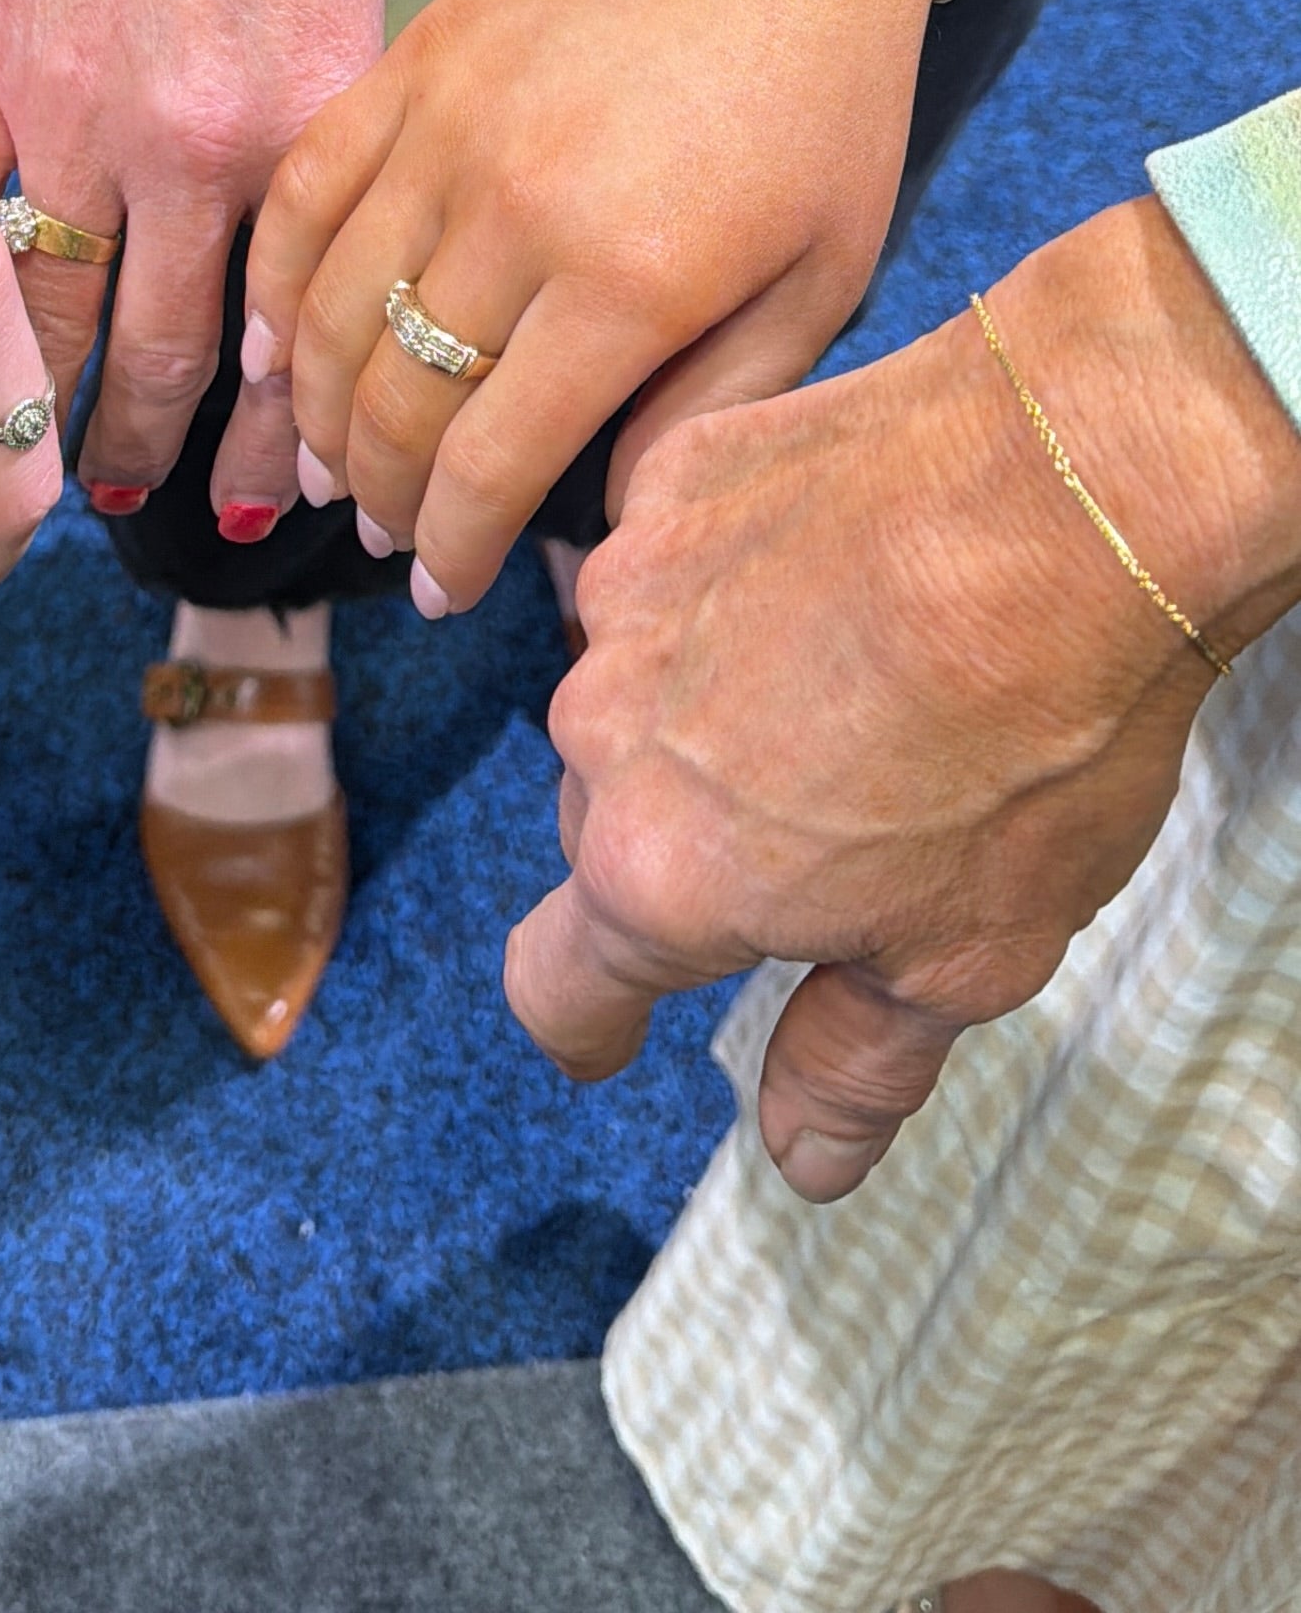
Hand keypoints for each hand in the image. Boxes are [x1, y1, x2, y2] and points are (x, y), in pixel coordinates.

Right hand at [0, 0, 386, 531]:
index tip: (302, 506)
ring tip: (65, 489)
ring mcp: (74, 103)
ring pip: (61, 314)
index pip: (301, 336)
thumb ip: (329, 145)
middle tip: (188, 527)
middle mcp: (195, 136)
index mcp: (310, 119)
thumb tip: (316, 281)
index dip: (296, 441)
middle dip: (184, 459)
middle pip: (180, 352)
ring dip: (62, 415)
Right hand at [247, 0, 939, 608]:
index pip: (491, 463)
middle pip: (396, 400)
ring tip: (333, 464)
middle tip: (394, 534)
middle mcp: (516, 211)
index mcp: (630, 283)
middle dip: (384, 494)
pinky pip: (304, 188)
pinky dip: (271, 279)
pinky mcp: (411, 55)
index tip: (448, 589)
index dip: (456, 547)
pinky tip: (270, 344)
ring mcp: (447, 126)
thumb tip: (617, 522)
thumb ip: (714, 411)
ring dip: (315, 408)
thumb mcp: (820, 277)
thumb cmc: (827, 92)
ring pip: (329, 307)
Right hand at [505, 199, 1300, 1195]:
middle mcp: (607, 729)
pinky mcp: (674, 475)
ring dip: (706, 707)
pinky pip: (674, 558)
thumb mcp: (969, 952)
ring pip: (635, 687)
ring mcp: (630, 587)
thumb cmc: (1036, 733)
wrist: (1078, 492)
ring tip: (851, 689)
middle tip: (822, 834)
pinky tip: (842, 578)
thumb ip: (854, 1063)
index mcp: (660, 872)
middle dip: (687, 848)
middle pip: (607, 825)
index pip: (556, 980)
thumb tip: (800, 1161)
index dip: (589, 1024)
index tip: (611, 1033)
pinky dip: (735, 582)